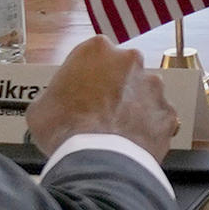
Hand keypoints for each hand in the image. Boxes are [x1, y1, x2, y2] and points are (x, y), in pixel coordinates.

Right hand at [28, 35, 195, 159]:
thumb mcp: (40, 106)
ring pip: (144, 93)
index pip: (93, 57)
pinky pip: (159, 119)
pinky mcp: (168, 112)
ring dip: (133, 107)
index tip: (82, 90)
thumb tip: (56, 104)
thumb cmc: (66, 130)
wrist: (96, 160)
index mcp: (96, 49)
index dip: (86, 77)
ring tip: (116, 130)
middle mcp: (130, 60)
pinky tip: (133, 142)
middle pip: (122, 71)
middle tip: (99, 111)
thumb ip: (55, 95)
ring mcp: (153, 86)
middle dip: (114, 88)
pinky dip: (149, 129)